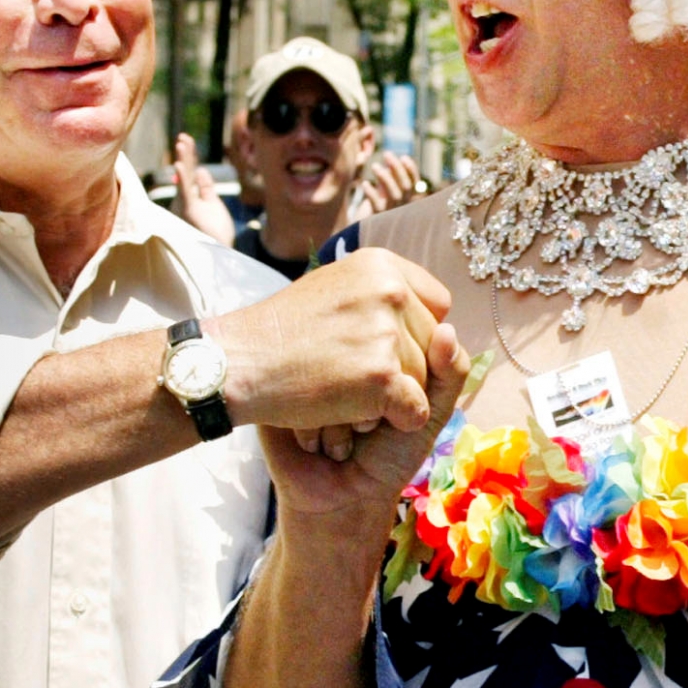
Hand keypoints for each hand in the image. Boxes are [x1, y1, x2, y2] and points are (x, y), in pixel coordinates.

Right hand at [173, 133, 234, 244]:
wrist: (218, 254)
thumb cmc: (215, 233)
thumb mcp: (213, 205)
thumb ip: (206, 188)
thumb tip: (201, 169)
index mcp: (190, 198)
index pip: (190, 173)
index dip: (189, 156)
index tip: (186, 140)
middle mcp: (185, 200)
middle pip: (187, 172)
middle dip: (186, 153)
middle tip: (183, 137)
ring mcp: (186, 205)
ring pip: (185, 178)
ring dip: (184, 159)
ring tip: (182, 143)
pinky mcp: (191, 211)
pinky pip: (186, 193)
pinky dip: (183, 178)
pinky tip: (180, 166)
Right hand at [213, 247, 452, 434]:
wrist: (236, 366)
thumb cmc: (282, 337)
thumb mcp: (339, 298)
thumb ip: (392, 306)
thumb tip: (451, 332)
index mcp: (380, 264)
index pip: (437, 305)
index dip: (416, 335)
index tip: (378, 349)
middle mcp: (389, 289)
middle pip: (433, 346)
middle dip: (402, 370)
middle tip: (347, 375)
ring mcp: (386, 331)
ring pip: (424, 381)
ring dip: (389, 400)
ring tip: (341, 394)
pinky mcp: (381, 375)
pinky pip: (415, 410)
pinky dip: (391, 423)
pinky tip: (352, 418)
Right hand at [260, 320, 466, 535]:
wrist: (342, 499)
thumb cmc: (389, 455)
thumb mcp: (432, 412)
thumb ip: (450, 372)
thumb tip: (446, 328)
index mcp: (383, 348)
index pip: (407, 332)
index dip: (409, 377)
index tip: (399, 413)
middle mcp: (345, 350)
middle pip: (371, 347)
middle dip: (377, 398)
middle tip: (368, 430)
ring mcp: (311, 365)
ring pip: (334, 368)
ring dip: (344, 415)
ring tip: (343, 440)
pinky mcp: (281, 388)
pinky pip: (301, 388)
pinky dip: (316, 424)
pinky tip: (315, 443)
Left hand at [352, 151, 421, 218]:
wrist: (361, 229)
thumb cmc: (374, 205)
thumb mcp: (383, 190)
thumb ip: (389, 177)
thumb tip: (390, 161)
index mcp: (406, 199)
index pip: (415, 183)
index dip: (412, 170)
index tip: (404, 157)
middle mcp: (402, 206)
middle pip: (406, 186)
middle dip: (397, 168)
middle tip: (386, 154)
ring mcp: (391, 213)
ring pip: (394, 194)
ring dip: (385, 177)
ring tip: (374, 165)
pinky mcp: (377, 219)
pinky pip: (377, 204)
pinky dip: (371, 193)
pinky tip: (365, 184)